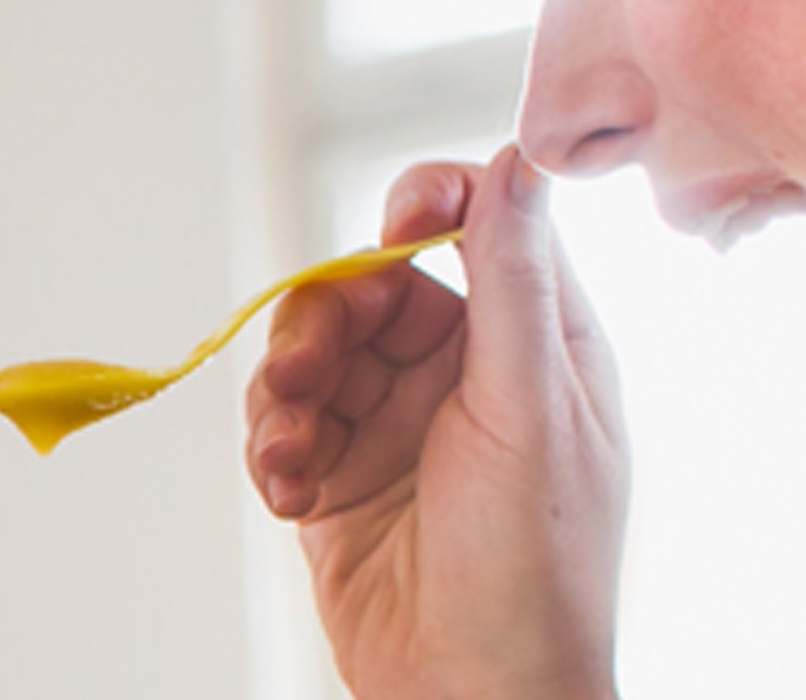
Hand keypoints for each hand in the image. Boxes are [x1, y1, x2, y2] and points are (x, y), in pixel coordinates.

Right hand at [244, 147, 627, 699]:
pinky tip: (286, 492)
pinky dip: (271, 447)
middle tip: (307, 373)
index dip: (428, 209)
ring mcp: (394, 428)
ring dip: (284, 390)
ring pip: (311, 350)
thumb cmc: (534, 567)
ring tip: (289, 449)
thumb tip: (521, 158)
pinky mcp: (335, 479)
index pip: (476, 228)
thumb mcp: (528, 408)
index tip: (397, 223)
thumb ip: (513, 279)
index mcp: (534, 346)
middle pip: (368, 286)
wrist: (473, 697)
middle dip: (325, 320)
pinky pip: (280, 422)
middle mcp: (463, 375)